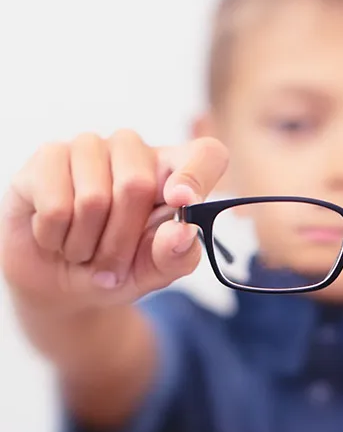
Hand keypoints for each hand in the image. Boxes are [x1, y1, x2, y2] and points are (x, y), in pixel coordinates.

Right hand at [0, 130, 227, 312]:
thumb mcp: (154, 274)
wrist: (62, 283)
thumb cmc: (119, 269)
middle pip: (136, 184)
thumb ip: (176, 257)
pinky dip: (56, 238)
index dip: (197, 175)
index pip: (207, 154)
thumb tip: (183, 232)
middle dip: (122, 242)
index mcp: (176, 173)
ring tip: (84, 251)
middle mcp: (135, 151)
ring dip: (87, 245)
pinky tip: (56, 236)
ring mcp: (90, 148)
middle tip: (113, 265)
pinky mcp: (47, 157)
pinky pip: (56, 205)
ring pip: (93, 198)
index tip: (181, 202)